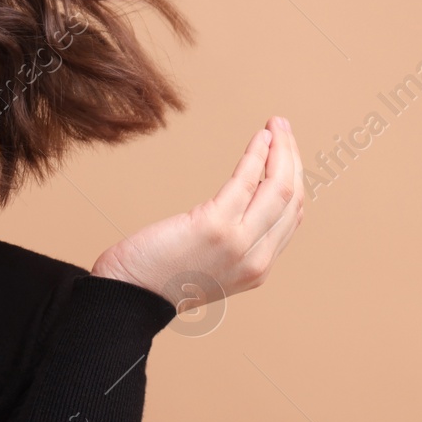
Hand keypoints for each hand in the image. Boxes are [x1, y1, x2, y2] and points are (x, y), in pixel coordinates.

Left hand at [90, 115, 304, 312]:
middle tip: (283, 128)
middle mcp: (256, 259)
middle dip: (292, 158)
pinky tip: (259, 138)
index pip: (291, 216)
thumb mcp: (208, 262)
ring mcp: (239, 245)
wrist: (128, 295)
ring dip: (281, 150)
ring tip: (276, 125)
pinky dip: (256, 155)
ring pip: (280, 188)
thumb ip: (231, 239)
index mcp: (257, 268)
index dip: (293, 179)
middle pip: (291, 199)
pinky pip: (246, 182)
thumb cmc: (157, 274)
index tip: (286, 153)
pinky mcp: (215, 227)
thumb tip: (241, 197)